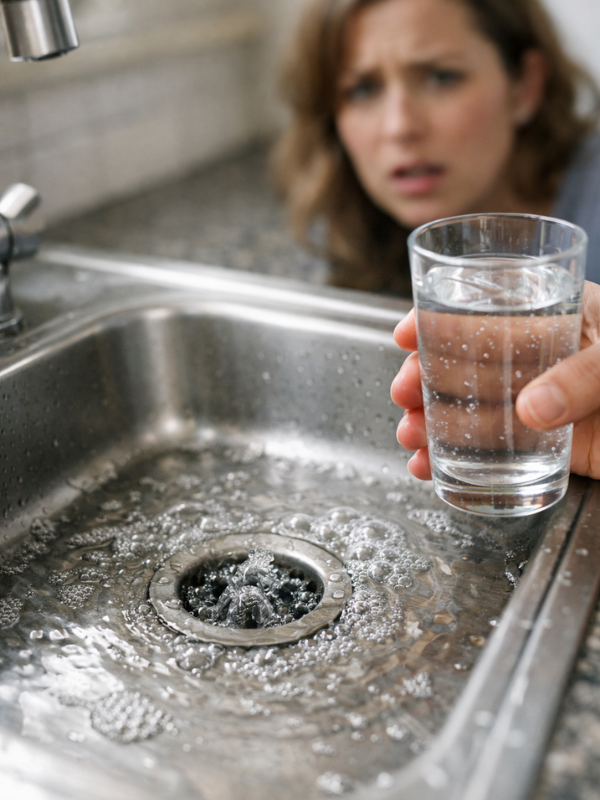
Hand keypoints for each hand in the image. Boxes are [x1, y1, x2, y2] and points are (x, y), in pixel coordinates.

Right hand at [390, 280, 599, 480]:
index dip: (442, 319)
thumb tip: (530, 410)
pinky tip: (430, 463)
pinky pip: (497, 450)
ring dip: (435, 420)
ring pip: (475, 407)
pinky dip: (460, 459)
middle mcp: (544, 356)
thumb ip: (583, 377)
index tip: (406, 335)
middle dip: (426, 376)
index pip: (490, 308)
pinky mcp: (550, 443)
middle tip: (404, 392)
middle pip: (469, 362)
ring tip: (412, 434)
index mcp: (561, 312)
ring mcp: (544, 401)